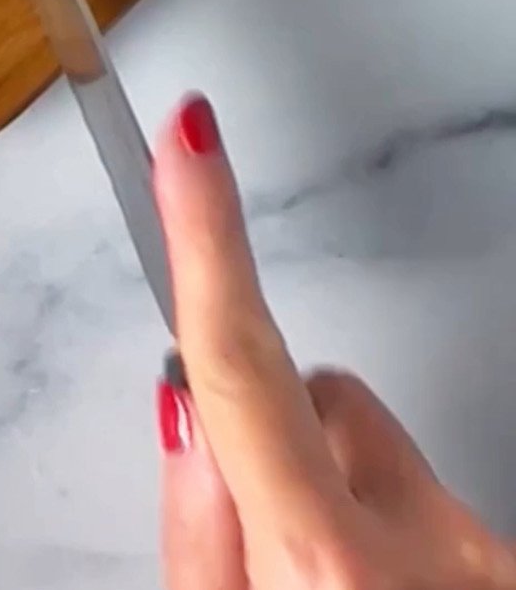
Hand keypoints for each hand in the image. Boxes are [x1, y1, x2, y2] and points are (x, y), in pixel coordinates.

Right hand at [155, 94, 515, 587]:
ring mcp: (488, 558)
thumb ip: (196, 538)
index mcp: (324, 566)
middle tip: (267, 546)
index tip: (191, 133)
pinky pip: (439, 508)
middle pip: (320, 400)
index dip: (204, 231)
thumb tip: (193, 421)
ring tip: (337, 589)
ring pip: (383, 455)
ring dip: (348, 503)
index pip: (238, 361)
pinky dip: (403, 543)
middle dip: (282, 441)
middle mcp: (428, 547)